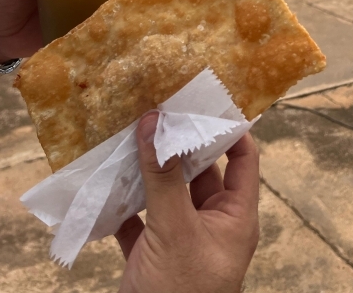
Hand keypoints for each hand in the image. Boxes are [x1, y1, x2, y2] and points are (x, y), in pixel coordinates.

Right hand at [116, 113, 259, 292]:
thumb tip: (155, 121)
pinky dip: (125, 200)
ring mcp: (181, 239)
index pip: (243, 158)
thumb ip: (165, 176)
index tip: (205, 97)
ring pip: (167, 192)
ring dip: (148, 168)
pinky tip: (108, 178)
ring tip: (128, 132)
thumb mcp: (175, 230)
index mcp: (235, 218)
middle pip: (200, 170)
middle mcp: (212, 224)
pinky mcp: (152, 254)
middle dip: (178, 142)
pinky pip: (139, 217)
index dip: (229, 126)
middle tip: (156, 106)